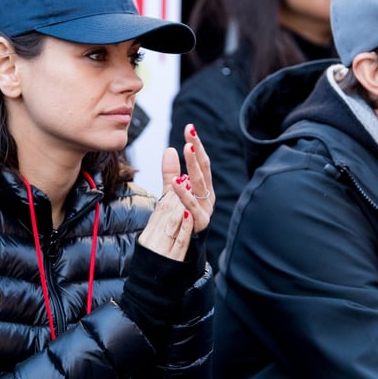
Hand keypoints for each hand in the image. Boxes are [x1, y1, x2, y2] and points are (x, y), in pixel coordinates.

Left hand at [138, 123, 213, 260]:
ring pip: (200, 185)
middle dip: (197, 150)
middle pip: (203, 169)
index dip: (196, 145)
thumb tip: (170, 148)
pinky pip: (191, 207)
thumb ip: (171, 172)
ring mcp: (205, 209)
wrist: (183, 250)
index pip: (200, 162)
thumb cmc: (180, 220)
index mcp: (203, 188)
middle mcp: (207, 197)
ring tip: (187, 149)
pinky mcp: (200, 223)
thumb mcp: (173, 193)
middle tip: (190, 132)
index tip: (189, 127)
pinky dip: (185, 196)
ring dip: (194, 166)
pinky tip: (177, 183)